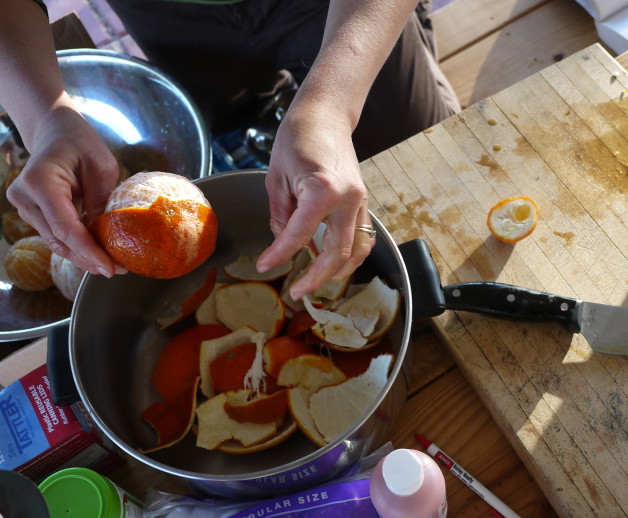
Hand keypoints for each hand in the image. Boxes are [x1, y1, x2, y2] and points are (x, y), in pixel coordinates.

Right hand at [6, 104, 123, 276]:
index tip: (110, 269)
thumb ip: (100, 203)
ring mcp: (23, 206)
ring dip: (82, 255)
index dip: (88, 252)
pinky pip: (54, 234)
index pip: (65, 228)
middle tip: (117, 270)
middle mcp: (24, 197)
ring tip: (111, 262)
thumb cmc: (80, 143)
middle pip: (59, 240)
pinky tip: (96, 250)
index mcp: (40, 182)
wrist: (54, 131)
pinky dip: (75, 244)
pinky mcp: (29, 212)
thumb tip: (105, 239)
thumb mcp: (102, 168)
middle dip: (88, 258)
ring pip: (55, 242)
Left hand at [256, 101, 374, 299]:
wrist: (326, 116)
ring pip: (356, 252)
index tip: (264, 266)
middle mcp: (348, 199)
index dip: (279, 255)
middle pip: (336, 254)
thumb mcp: (276, 178)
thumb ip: (281, 216)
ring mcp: (360, 202)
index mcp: (323, 191)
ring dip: (337, 273)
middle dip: (315, 278)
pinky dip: (348, 255)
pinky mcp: (363, 202)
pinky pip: (362, 238)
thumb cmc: (298, 139)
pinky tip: (330, 262)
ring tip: (315, 282)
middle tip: (296, 292)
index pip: (299, 236)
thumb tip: (284, 244)